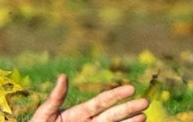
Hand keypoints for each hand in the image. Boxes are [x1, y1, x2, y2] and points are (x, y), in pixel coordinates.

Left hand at [28, 76, 147, 121]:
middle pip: (112, 114)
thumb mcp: (46, 112)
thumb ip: (56, 97)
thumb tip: (64, 76)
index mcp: (78, 112)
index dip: (116, 95)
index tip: (131, 89)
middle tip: (146, 102)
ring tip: (145, 116)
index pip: (101, 102)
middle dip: (129, 108)